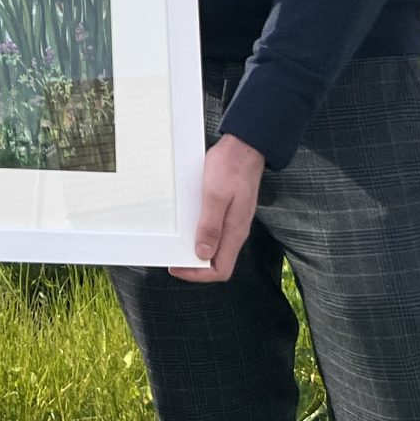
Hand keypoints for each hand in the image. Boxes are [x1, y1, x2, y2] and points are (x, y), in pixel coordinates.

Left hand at [171, 134, 263, 282]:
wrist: (245, 146)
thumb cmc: (232, 167)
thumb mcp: (215, 195)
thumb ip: (211, 226)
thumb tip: (203, 254)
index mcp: (235, 231)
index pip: (221, 270)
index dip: (198, 274)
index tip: (178, 267)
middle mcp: (236, 230)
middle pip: (217, 261)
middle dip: (194, 264)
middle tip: (174, 255)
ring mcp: (234, 220)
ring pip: (216, 246)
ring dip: (197, 248)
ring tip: (177, 241)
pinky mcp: (230, 209)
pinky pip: (215, 229)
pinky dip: (200, 232)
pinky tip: (188, 222)